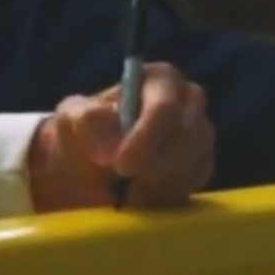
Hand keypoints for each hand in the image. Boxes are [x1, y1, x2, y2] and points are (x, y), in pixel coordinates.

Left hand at [28, 62, 212, 211]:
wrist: (88, 164)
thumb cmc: (81, 134)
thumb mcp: (70, 119)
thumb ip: (87, 122)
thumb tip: (111, 149)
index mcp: (160, 79)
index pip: (165, 108)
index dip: (146, 139)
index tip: (120, 166)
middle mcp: (189, 99)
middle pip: (187, 135)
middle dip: (154, 167)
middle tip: (124, 187)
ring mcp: (201, 129)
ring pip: (195, 159)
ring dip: (160, 183)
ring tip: (129, 192)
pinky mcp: (203, 160)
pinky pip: (198, 178)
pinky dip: (171, 192)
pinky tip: (145, 196)